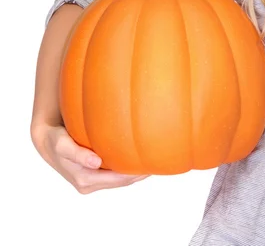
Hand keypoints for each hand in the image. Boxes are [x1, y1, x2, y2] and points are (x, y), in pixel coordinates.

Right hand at [31, 123, 150, 194]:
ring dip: (134, 172)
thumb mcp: (63, 145)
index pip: (116, 180)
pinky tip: (137, 157)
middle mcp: (89, 183)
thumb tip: (95, 162)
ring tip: (152, 160)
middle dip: (138, 174)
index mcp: (84, 180)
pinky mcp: (94, 172)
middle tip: (157, 162)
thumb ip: (77, 154)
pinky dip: (126, 167)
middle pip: (121, 181)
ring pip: (119, 178)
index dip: (134, 174)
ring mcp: (92, 179)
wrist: (48, 140)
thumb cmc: (56, 140)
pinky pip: (114, 172)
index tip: (149, 166)